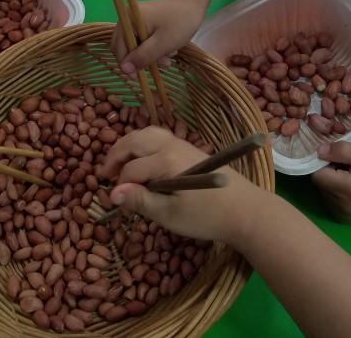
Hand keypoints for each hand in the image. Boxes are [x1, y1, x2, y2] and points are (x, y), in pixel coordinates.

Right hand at [100, 126, 254, 244]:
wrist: (246, 210)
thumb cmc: (206, 216)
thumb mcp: (169, 214)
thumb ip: (140, 201)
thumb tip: (112, 194)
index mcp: (165, 160)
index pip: (130, 170)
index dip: (119, 188)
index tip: (118, 208)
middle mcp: (172, 145)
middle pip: (134, 140)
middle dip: (116, 156)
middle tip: (105, 175)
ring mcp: (183, 144)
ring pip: (148, 134)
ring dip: (130, 147)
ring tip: (121, 165)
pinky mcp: (191, 149)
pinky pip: (160, 139)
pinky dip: (144, 146)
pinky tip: (144, 163)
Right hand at [110, 0, 207, 74]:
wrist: (193, 3)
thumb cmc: (180, 22)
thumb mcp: (163, 43)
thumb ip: (143, 57)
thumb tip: (124, 70)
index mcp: (128, 20)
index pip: (119, 48)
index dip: (127, 65)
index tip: (139, 78)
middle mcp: (128, 18)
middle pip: (125, 47)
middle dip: (142, 59)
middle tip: (161, 64)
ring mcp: (136, 19)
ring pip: (136, 46)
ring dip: (151, 55)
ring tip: (169, 56)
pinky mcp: (144, 22)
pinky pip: (143, 40)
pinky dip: (154, 48)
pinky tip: (169, 50)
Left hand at [311, 141, 350, 223]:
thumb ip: (342, 151)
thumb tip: (319, 151)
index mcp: (345, 190)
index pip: (316, 173)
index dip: (324, 162)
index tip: (339, 158)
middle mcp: (339, 206)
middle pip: (319, 183)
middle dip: (329, 171)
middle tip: (350, 167)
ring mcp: (340, 215)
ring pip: (323, 191)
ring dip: (332, 182)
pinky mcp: (342, 219)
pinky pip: (329, 200)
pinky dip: (336, 192)